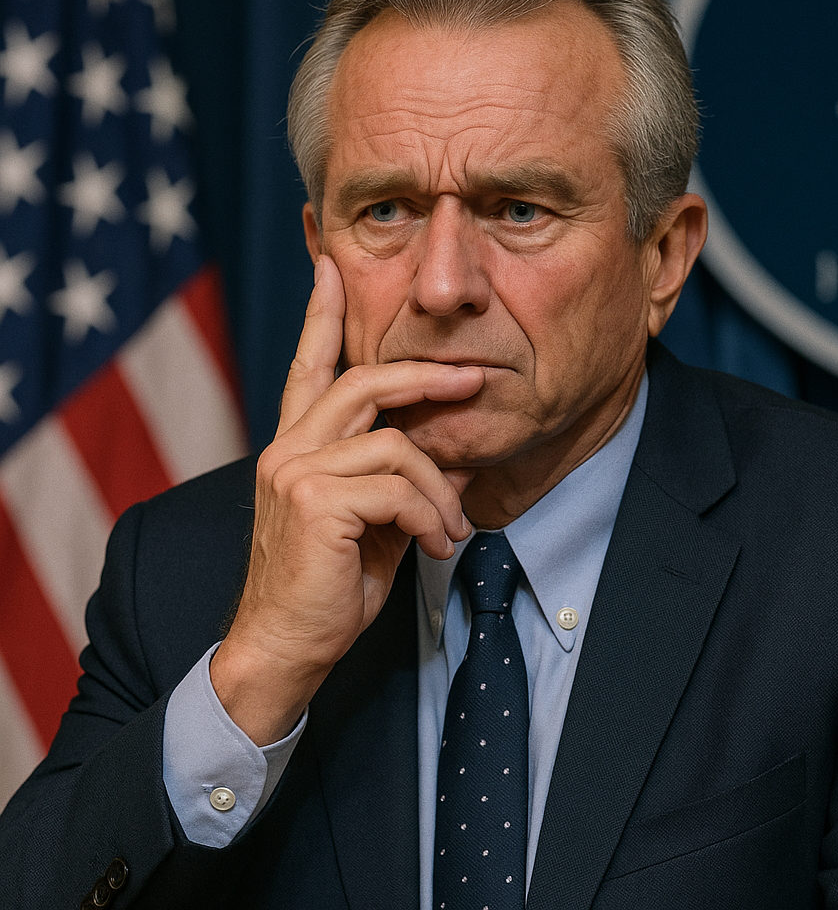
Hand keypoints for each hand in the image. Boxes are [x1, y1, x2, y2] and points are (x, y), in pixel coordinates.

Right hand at [211, 256, 481, 744]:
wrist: (288, 647)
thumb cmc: (331, 583)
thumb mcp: (376, 520)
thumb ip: (402, 477)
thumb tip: (455, 448)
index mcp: (297, 446)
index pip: (310, 366)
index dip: (322, 314)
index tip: (330, 264)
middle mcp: (288, 448)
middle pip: (363, 382)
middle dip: (426, 377)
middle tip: (476, 378)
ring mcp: (294, 471)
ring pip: (395, 441)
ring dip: (439, 484)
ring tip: (451, 527)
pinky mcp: (314, 501)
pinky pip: (398, 485)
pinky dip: (431, 512)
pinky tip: (436, 544)